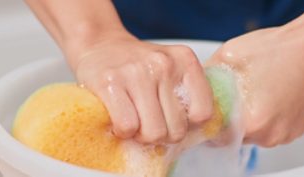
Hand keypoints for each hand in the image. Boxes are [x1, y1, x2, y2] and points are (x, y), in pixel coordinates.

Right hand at [70, 35, 212, 143]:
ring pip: (153, 133)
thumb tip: (191, 135)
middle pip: (177, 130)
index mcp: (186, 60)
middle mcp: (164, 64)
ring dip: (142, 135)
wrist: (100, 44)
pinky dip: (123, 132)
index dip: (187, 125)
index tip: (173, 119)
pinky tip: (119, 119)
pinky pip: (128, 127)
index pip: (203, 113)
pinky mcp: (110, 82)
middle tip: (150, 122)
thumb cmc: (140, 66)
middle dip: (163, 134)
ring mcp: (137, 72)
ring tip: (135, 121)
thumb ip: (186, 96)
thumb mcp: (172, 69)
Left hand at [206, 26, 303, 146]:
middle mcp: (270, 135)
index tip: (209, 110)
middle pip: (235, 136)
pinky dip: (265, 117)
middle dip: (228, 119)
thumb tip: (197, 86)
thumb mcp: (230, 55)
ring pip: (254, 134)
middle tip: (230, 97)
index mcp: (252, 122)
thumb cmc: (280, 49)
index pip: (217, 137)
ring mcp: (286, 134)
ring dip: (247, 118)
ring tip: (252, 93)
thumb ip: (208, 76)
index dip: (210, 121)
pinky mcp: (297, 129)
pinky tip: (267, 96)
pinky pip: (272, 129)